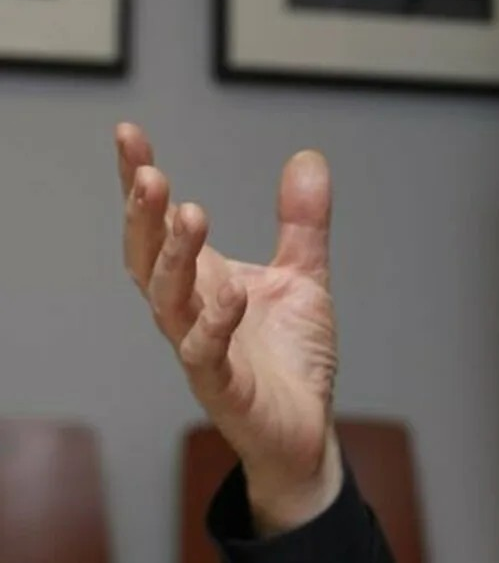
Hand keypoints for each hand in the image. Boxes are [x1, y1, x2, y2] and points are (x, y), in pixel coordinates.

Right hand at [115, 123, 342, 533]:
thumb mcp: (304, 276)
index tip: (128, 133)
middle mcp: (188, 310)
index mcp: (201, 279)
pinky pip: (206, 353)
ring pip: (168, 300)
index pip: (159, 223)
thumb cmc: (291, 357)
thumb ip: (302, 222)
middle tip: (148, 172)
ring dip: (175, 257)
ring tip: (191, 214)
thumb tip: (308, 158)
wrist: (304, 429)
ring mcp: (199, 349)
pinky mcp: (222, 387)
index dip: (137, 180)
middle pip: (146, 257)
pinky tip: (229, 292)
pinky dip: (215, 321)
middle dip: (143, 215)